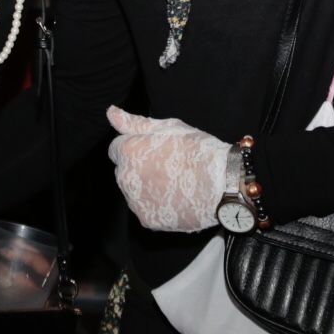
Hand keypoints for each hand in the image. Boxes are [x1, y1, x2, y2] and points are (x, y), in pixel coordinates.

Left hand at [105, 107, 227, 232]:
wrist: (221, 184)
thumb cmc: (198, 151)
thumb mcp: (168, 127)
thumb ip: (135, 123)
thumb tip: (112, 114)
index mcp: (128, 151)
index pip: (117, 149)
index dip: (137, 147)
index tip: (156, 150)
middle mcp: (125, 177)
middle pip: (124, 171)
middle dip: (139, 167)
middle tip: (169, 165)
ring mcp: (136, 201)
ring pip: (134, 192)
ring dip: (146, 187)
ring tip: (175, 182)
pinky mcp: (148, 219)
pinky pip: (146, 210)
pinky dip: (157, 205)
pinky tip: (176, 197)